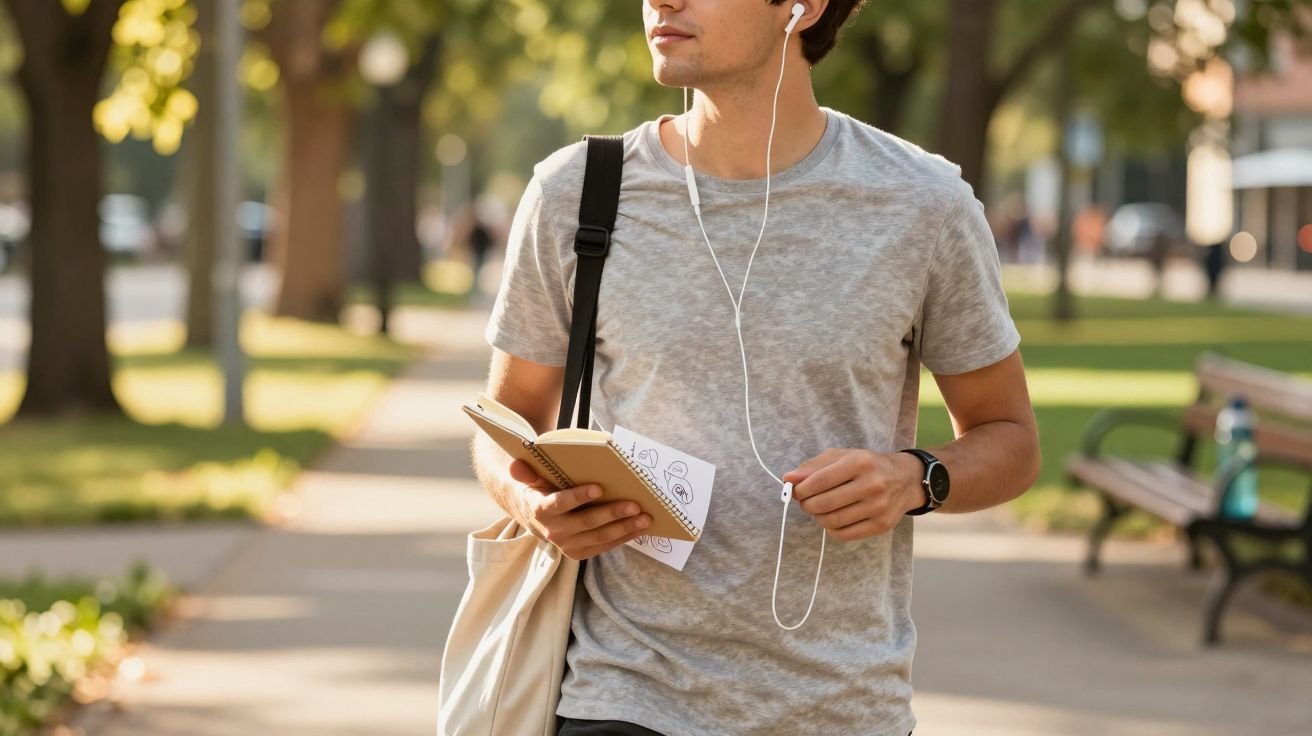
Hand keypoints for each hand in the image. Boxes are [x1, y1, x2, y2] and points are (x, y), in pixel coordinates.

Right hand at [507, 459, 652, 559]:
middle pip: (586, 523)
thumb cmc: (539, 491)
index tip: (599, 488)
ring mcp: (567, 545)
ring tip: (645, 518)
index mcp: (541, 509)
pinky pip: (605, 546)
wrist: (534, 518)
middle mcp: (553, 531)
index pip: (560, 503)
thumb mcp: (530, 479)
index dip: (579, 497)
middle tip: (635, 504)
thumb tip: (516, 464)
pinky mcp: (580, 553)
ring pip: (600, 537)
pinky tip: (640, 528)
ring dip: (624, 528)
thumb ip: (525, 472)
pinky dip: (624, 537)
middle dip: (612, 513)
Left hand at [781, 448, 924, 541]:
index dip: (801, 490)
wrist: (905, 479)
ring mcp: (878, 507)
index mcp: (859, 462)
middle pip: (824, 503)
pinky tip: (834, 518)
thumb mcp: (842, 456)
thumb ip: (813, 466)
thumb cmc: (867, 465)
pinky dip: (831, 528)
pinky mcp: (881, 525)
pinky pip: (844, 534)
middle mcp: (871, 484)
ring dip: (818, 517)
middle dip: (807, 504)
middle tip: (806, 502)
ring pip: (832, 521)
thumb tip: (788, 479)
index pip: (819, 481)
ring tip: (820, 509)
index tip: (795, 491)